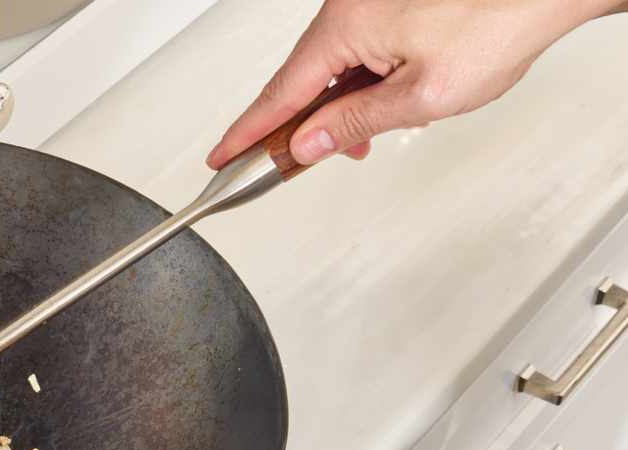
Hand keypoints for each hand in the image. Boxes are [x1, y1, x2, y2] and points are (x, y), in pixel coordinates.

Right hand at [207, 0, 625, 169]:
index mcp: (345, 26)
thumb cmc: (498, 22)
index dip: (247, 133)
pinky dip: (362, 86)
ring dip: (343, 109)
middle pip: (303, 82)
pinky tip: (384, 105)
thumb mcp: (421, 96)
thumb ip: (356, 123)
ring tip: (366, 138)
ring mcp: (368, 4)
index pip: (279, 93)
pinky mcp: (389, 6)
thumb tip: (309, 144)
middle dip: (305, 127)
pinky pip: (357, 53)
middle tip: (293, 165)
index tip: (221, 157)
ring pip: (334, 70)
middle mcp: (349, 8)